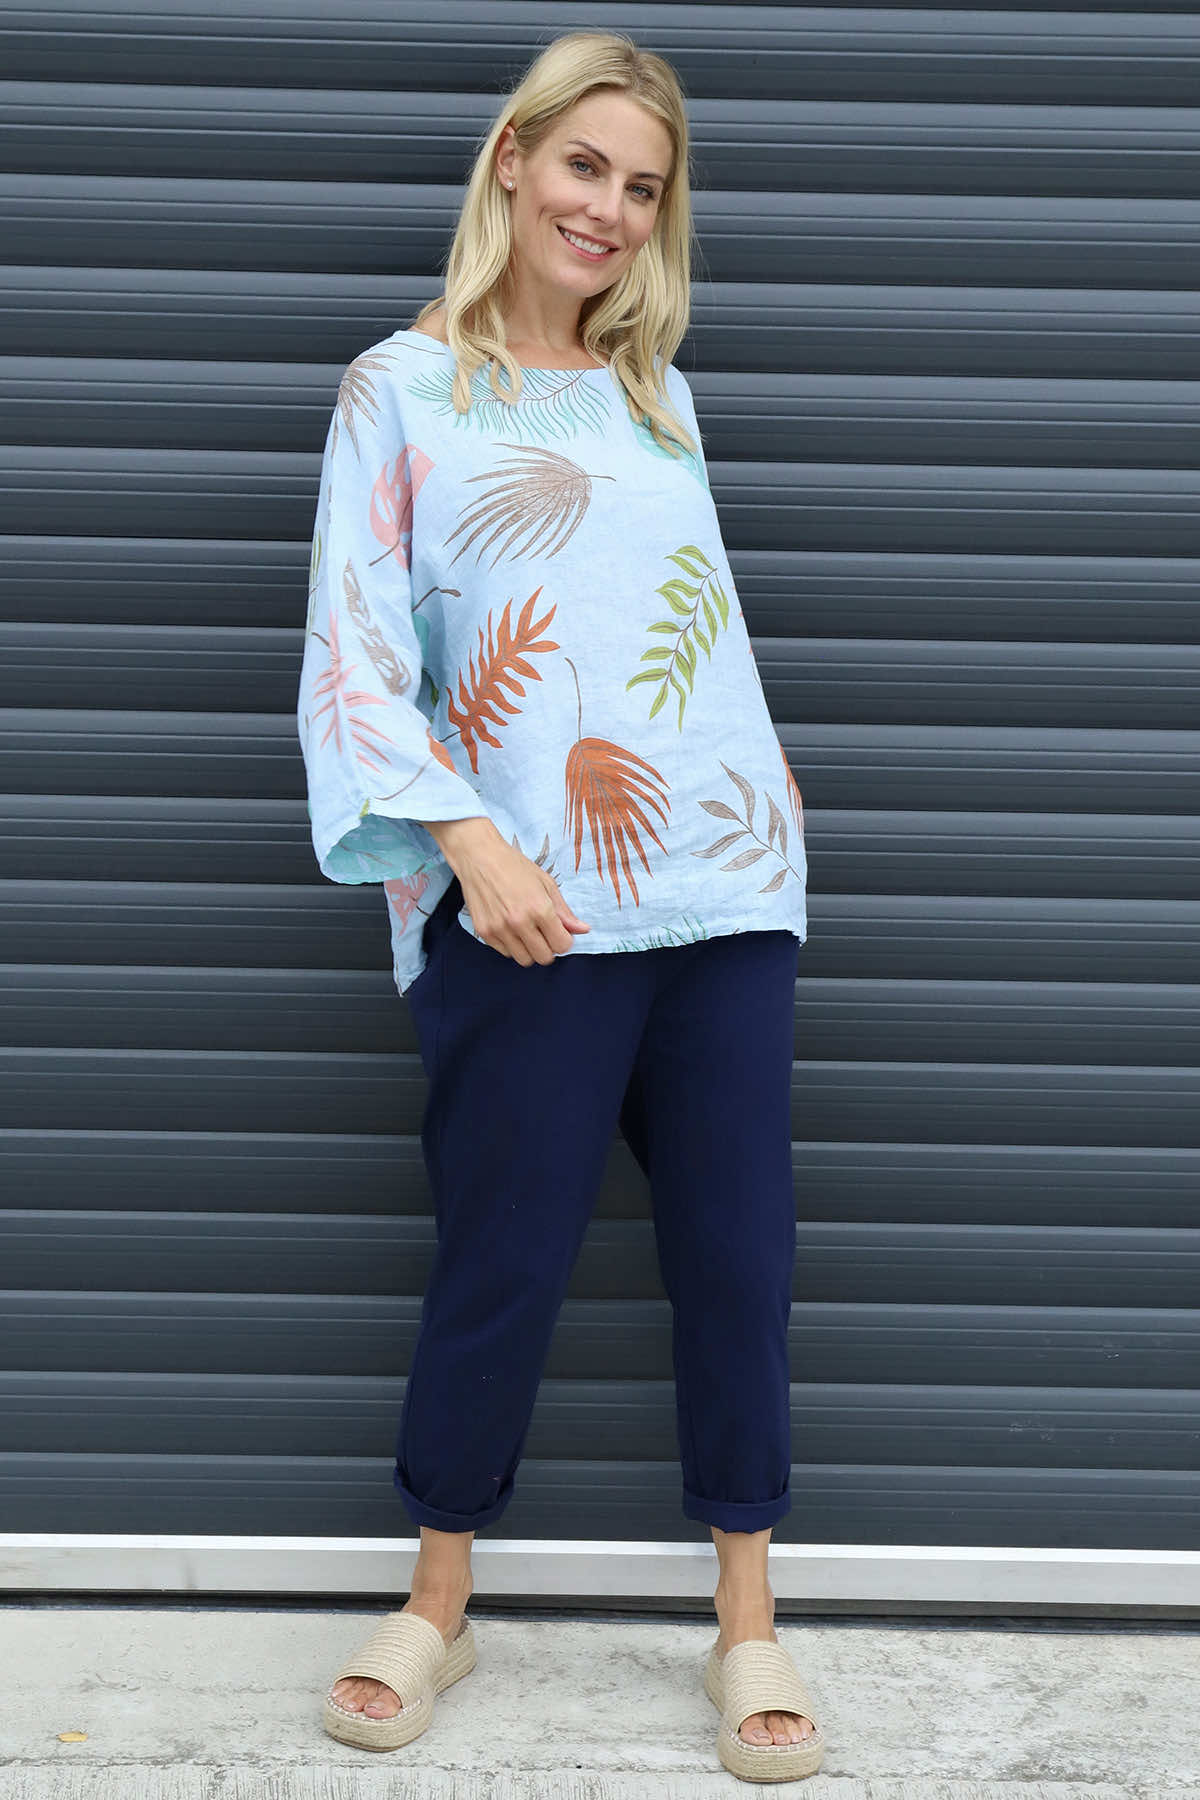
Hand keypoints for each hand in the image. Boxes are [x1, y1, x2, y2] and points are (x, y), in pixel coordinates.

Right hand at [429, 819, 590, 966]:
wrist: (479, 858)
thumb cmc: (514, 867)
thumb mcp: (546, 883)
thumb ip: (564, 911)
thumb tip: (583, 930)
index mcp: (539, 909)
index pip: (562, 945)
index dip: (564, 940)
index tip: (559, 932)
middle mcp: (519, 922)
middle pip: (544, 958)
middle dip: (548, 948)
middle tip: (544, 933)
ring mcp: (499, 929)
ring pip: (524, 960)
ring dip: (530, 949)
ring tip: (526, 930)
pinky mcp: (484, 932)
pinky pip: (505, 953)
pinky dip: (512, 945)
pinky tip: (510, 927)